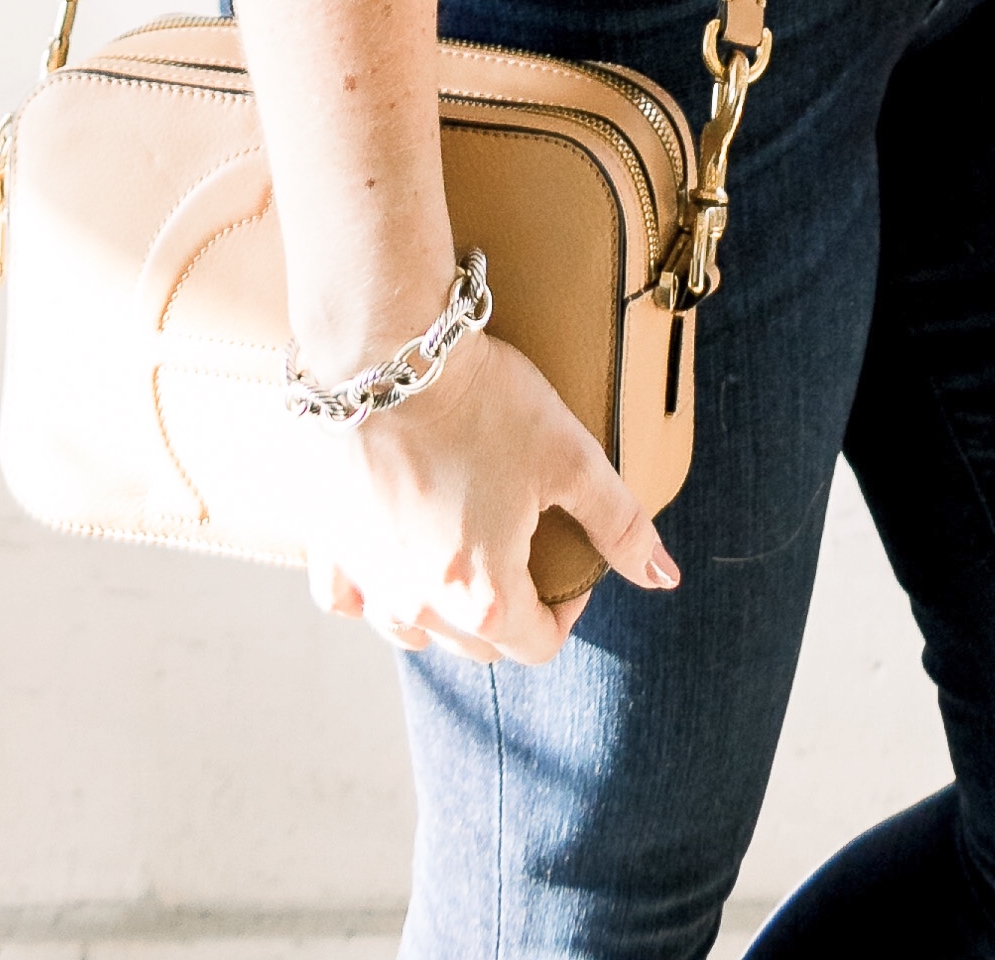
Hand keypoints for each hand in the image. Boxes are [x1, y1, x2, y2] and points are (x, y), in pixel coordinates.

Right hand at [299, 326, 679, 660]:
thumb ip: (620, 523)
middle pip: (477, 644)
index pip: (537, 646)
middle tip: (523, 549)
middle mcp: (419, 607)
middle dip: (511, 611)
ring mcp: (367, 579)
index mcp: (484, 598)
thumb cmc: (484, 402)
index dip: (568, 607)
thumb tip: (666, 578)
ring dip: (444, 611)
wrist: (385, 348)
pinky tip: (388, 563)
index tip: (572, 558)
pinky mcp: (328, 542)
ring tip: (464, 555)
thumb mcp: (569, 457)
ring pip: (412, 630)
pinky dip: (369, 593)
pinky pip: (346, 598)